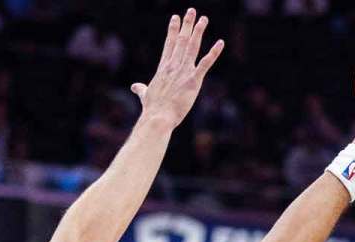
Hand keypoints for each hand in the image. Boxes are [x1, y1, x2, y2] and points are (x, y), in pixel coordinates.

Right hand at [131, 9, 224, 128]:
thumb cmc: (152, 109)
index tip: (176, 18)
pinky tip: (220, 42)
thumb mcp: (145, 95)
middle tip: (192, 11)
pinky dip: (213, 52)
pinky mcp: (193, 80)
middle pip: (181, 40)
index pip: (169, 44)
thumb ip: (141, 89)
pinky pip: (205, 63)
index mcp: (163, 68)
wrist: (158, 117)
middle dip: (187, 24)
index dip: (173, 30)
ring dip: (198, 31)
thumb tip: (134, 86)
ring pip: (192, 47)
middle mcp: (173, 66)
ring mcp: (183, 72)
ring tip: (204, 19)